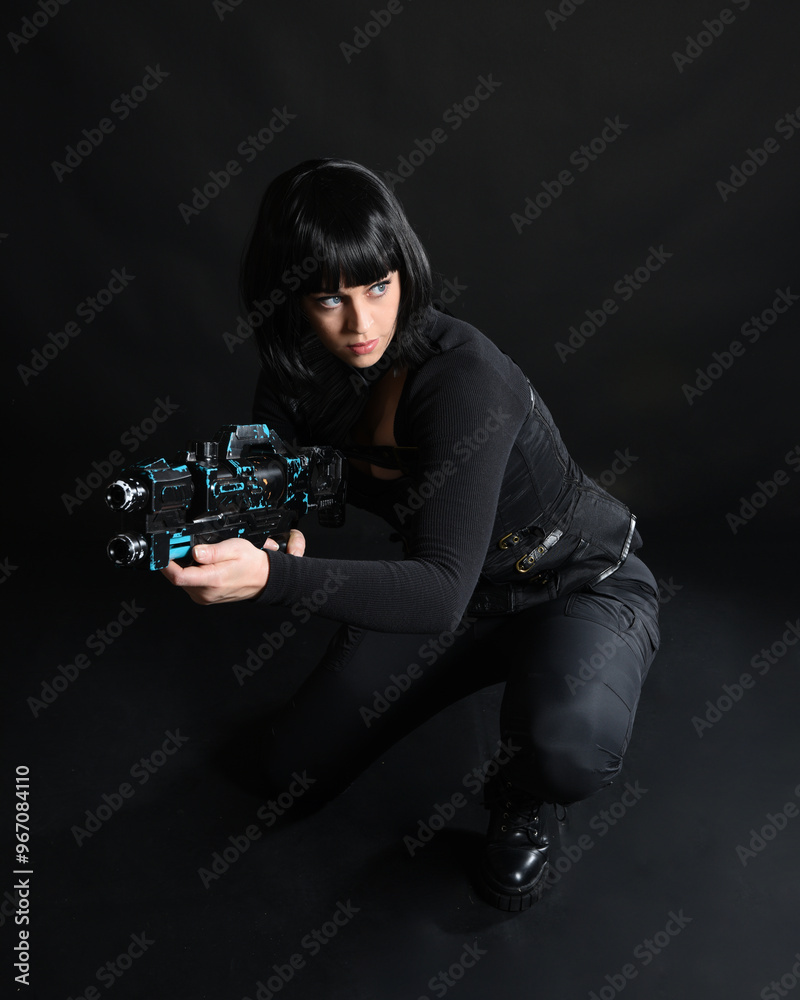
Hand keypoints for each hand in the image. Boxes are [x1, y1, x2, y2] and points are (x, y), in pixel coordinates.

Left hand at [160, 530, 303, 604]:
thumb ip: (213, 551)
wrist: (263, 579)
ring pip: (183, 581)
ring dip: (185, 568)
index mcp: (212, 580)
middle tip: (185, 548)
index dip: (166, 564)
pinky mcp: (205, 598)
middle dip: (177, 562)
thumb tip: (195, 552)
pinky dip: (192, 574)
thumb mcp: (235, 548)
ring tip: (201, 557)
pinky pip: (190, 585)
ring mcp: (205, 597)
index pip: (178, 577)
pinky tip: (204, 566)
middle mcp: (206, 593)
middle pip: (177, 578)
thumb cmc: (251, 563)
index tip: (164, 552)